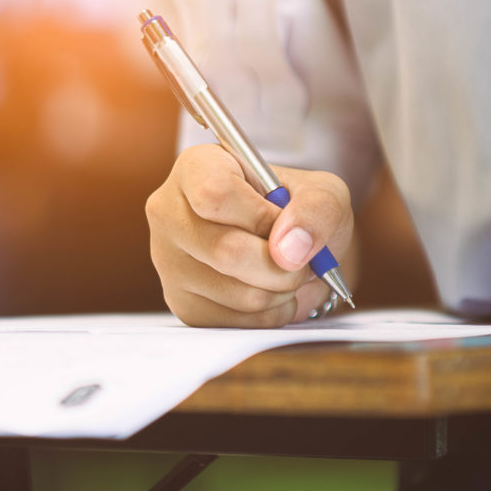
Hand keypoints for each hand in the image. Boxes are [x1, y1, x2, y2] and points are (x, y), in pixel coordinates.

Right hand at [146, 143, 354, 327]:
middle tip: (301, 261)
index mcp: (195, 167)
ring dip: (281, 291)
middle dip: (283, 265)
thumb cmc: (295, 209)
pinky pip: (237, 322)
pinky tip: (269, 291)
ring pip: (238, 293)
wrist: (286, 245)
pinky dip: (270, 313)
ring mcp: (169, 262)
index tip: (283, 222)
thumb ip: (316, 209)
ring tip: (285, 272)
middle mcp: (169, 212)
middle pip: (226, 251)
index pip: (214, 194)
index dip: (261, 217)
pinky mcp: (182, 305)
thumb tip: (290, 251)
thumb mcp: (321, 191)